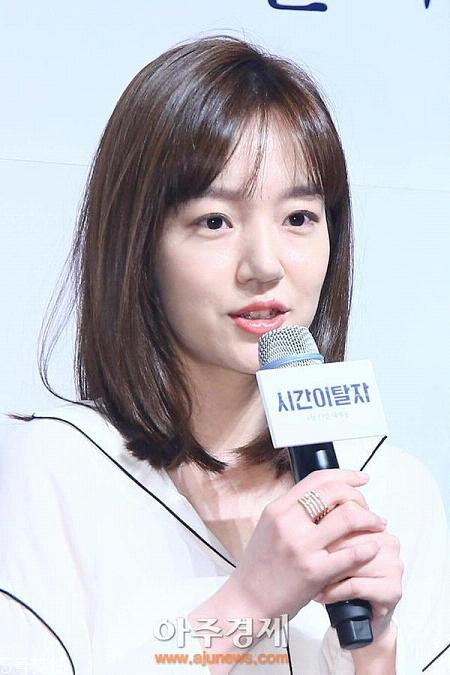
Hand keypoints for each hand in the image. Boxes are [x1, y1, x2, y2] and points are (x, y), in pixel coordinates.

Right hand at [224, 469, 385, 620]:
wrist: (247, 600)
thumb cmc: (260, 566)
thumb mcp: (269, 527)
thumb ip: (293, 510)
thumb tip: (324, 496)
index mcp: (278, 509)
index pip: (317, 479)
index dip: (345, 475)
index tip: (360, 479)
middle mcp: (288, 523)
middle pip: (335, 493)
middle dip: (359, 497)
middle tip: (369, 508)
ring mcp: (301, 547)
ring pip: (347, 518)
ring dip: (370, 519)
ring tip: (377, 525)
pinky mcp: (313, 572)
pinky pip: (350, 554)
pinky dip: (367, 548)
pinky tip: (372, 548)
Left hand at [314, 527, 402, 643]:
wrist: (363, 620)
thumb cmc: (347, 582)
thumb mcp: (338, 552)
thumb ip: (330, 533)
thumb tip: (305, 521)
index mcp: (376, 527)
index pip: (346, 519)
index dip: (323, 530)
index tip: (304, 539)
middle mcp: (388, 543)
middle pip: (347, 541)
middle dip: (323, 553)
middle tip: (302, 561)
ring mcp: (393, 566)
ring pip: (350, 563)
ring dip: (326, 575)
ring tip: (308, 581)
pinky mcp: (391, 589)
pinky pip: (355, 586)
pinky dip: (334, 592)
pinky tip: (322, 596)